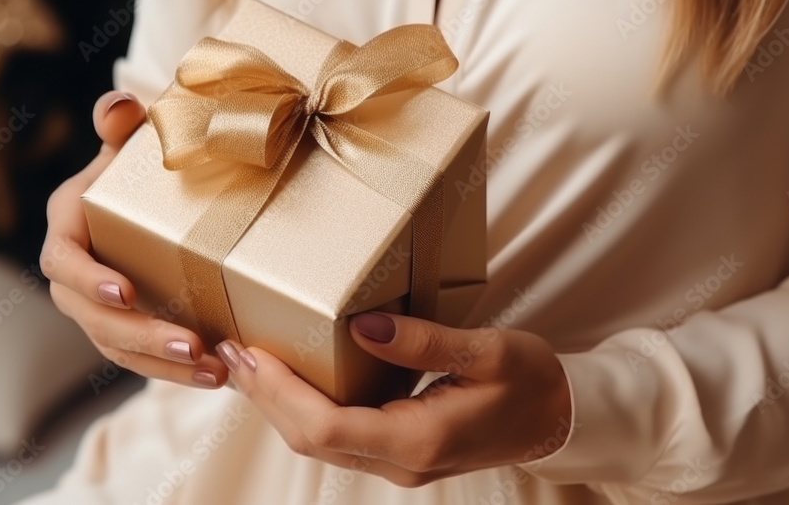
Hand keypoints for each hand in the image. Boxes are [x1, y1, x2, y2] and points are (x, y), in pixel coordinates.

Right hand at [42, 91, 227, 388]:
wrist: (151, 193)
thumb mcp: (131, 142)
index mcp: (70, 226)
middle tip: (192, 345)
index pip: (63, 261)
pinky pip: (141, 358)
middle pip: (94, 317)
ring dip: (164, 365)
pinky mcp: (125, 327)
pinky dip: (174, 371)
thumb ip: (121, 124)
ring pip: (119, 347)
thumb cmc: (137, 165)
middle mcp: (75, 273)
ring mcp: (97, 305)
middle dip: (141, 335)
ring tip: (216, 371)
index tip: (126, 293)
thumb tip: (119, 105)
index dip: (89, 279)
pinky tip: (218, 375)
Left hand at [215, 313, 571, 485]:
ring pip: (319, 441)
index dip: (279, 393)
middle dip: (264, 397)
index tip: (249, 353)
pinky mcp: (399, 452)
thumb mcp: (487, 350)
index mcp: (420, 438)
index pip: (326, 427)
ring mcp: (398, 463)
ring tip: (247, 360)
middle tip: (229, 349)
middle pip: (310, 439)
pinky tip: (291, 379)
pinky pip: (337, 436)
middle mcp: (401, 461)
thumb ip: (423, 340)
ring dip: (278, 403)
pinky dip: (305, 407)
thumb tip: (361, 325)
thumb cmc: (531, 382)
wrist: (558, 421)